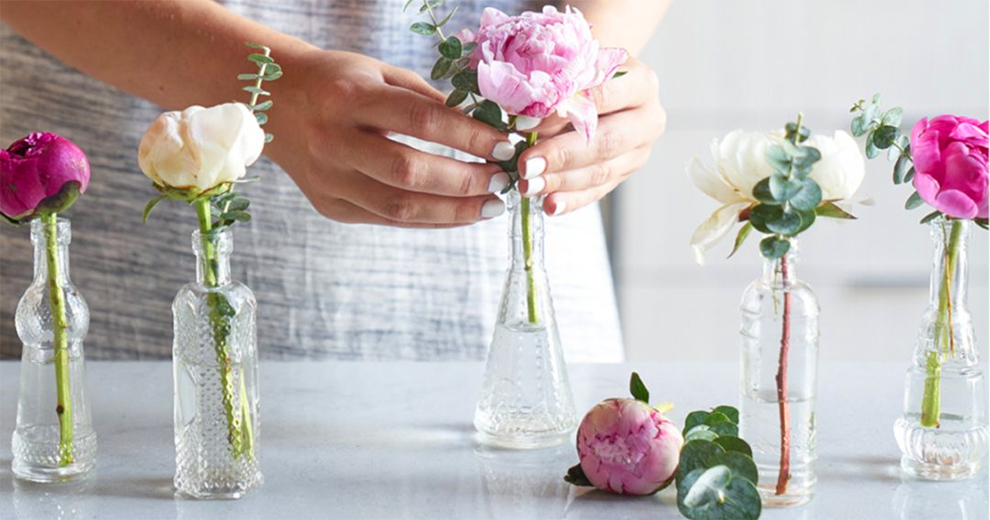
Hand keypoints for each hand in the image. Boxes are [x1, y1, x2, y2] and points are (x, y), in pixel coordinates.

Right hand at [265, 49, 519, 227]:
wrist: (273, 101)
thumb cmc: (336, 82)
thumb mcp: (378, 74)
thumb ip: (426, 100)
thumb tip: (484, 128)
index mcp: (349, 98)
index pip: (420, 120)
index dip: (468, 136)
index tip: (504, 145)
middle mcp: (334, 141)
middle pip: (409, 171)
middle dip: (465, 181)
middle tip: (502, 181)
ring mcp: (329, 179)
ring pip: (399, 207)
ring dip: (453, 211)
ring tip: (490, 206)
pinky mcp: (329, 206)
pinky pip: (388, 219)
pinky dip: (429, 219)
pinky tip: (459, 213)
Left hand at [516, 57, 665, 215]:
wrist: (601, 82)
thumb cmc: (580, 69)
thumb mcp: (570, 64)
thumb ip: (554, 84)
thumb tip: (523, 114)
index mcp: (640, 82)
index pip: (603, 96)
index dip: (563, 110)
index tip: (526, 122)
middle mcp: (647, 118)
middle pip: (606, 141)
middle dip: (562, 155)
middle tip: (526, 165)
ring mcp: (639, 150)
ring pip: (601, 171)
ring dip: (561, 181)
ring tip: (528, 185)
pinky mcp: (626, 173)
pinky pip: (598, 191)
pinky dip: (571, 199)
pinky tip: (549, 204)